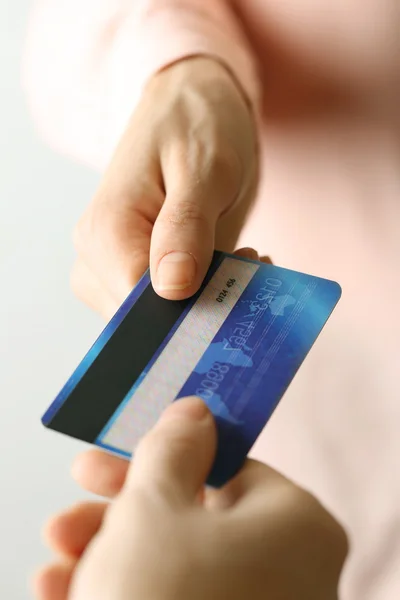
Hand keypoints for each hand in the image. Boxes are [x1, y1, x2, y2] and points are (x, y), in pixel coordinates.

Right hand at [35, 397, 347, 599]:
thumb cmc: (161, 599)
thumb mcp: (154, 505)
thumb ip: (172, 448)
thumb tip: (195, 410)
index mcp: (294, 522)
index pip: (228, 465)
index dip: (166, 455)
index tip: (121, 453)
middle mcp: (290, 571)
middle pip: (194, 515)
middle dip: (121, 507)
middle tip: (75, 494)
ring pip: (175, 563)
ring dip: (107, 552)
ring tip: (56, 552)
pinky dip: (121, 591)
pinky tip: (64, 587)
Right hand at [71, 57, 257, 318]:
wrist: (192, 105)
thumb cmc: (195, 124)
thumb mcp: (203, 169)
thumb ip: (186, 228)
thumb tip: (172, 289)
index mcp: (105, 232)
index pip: (136, 305)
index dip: (189, 312)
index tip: (237, 290)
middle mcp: (100, 259)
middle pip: (148, 319)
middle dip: (204, 308)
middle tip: (250, 269)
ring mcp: (118, 268)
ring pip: (163, 317)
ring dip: (211, 302)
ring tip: (247, 261)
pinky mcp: (142, 270)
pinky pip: (171, 304)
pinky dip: (208, 294)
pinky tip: (236, 266)